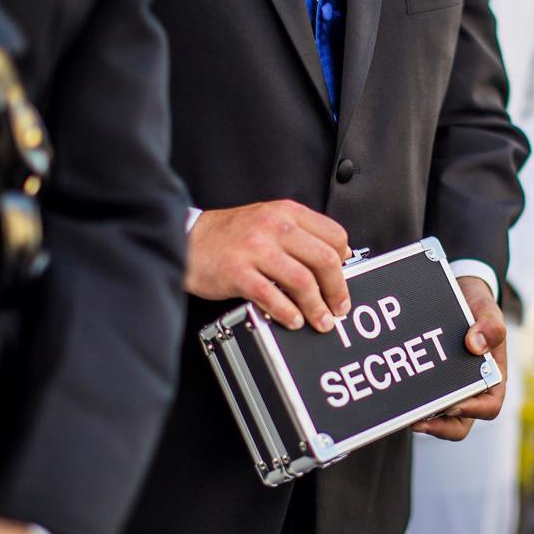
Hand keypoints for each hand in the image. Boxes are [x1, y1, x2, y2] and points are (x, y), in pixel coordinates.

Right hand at [185, 200, 351, 332]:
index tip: (345, 278)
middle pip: (324, 259)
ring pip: (302, 281)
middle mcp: (274, 226)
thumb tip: (338, 257)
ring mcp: (255, 249)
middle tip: (339, 307)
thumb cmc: (229, 234)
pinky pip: (272, 296)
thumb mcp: (269, 220)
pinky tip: (293, 320)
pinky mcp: (238, 272)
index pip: (333, 235)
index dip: (345, 261)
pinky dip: (287, 312)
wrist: (188, 239)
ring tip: (321, 321)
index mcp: (286, 212)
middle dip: (337, 289)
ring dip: (316, 307)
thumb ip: (300, 234)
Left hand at [412, 276, 506, 441]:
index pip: (489, 407)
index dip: (472, 410)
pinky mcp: (433, 385)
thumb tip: (475, 345)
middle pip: (460, 424)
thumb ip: (489, 325)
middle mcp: (473, 390)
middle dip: (440, 426)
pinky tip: (394, 397)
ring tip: (403, 413)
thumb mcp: (487, 309)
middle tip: (417, 420)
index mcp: (493, 378)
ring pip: (440, 420)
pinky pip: (424, 402)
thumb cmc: (478, 307)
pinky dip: (412, 403)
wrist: (460, 296)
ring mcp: (452, 390)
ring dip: (423, 421)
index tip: (451, 404)